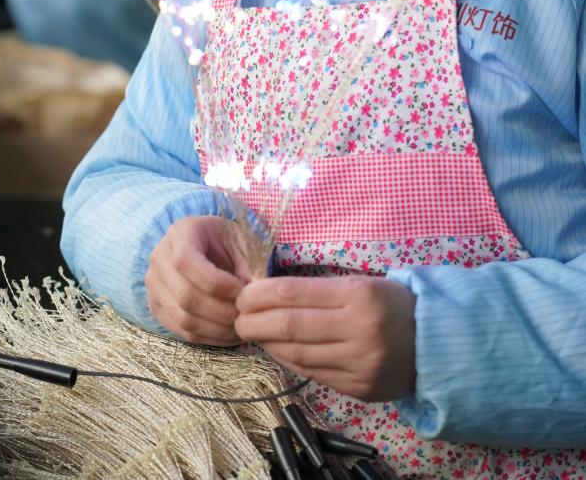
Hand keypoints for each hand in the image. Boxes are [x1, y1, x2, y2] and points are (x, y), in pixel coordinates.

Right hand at [145, 215, 252, 345]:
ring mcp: (154, 286)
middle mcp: (159, 259)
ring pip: (183, 318)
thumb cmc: (225, 240)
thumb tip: (253, 296)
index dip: (216, 282)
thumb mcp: (240, 239)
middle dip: (221, 310)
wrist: (204, 245)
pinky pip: (182, 332)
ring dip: (217, 328)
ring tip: (241, 326)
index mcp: (180, 233)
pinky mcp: (157, 308)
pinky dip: (209, 338)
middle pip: (185, 295)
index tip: (242, 290)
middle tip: (246, 314)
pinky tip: (229, 334)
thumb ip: (247, 264)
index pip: (186, 260)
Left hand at [234, 274, 415, 400]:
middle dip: (254, 321)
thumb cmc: (393, 304)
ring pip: (296, 354)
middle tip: (237, 317)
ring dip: (267, 343)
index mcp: (359, 295)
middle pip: (289, 327)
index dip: (261, 295)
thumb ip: (321, 290)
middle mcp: (359, 331)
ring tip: (253, 332)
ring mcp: (359, 364)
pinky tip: (277, 350)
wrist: (436, 344)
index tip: (242, 294)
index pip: (294, 293)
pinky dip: (289, 361)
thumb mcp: (363, 283)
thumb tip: (269, 293)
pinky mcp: (359, 389)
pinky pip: (312, 374)